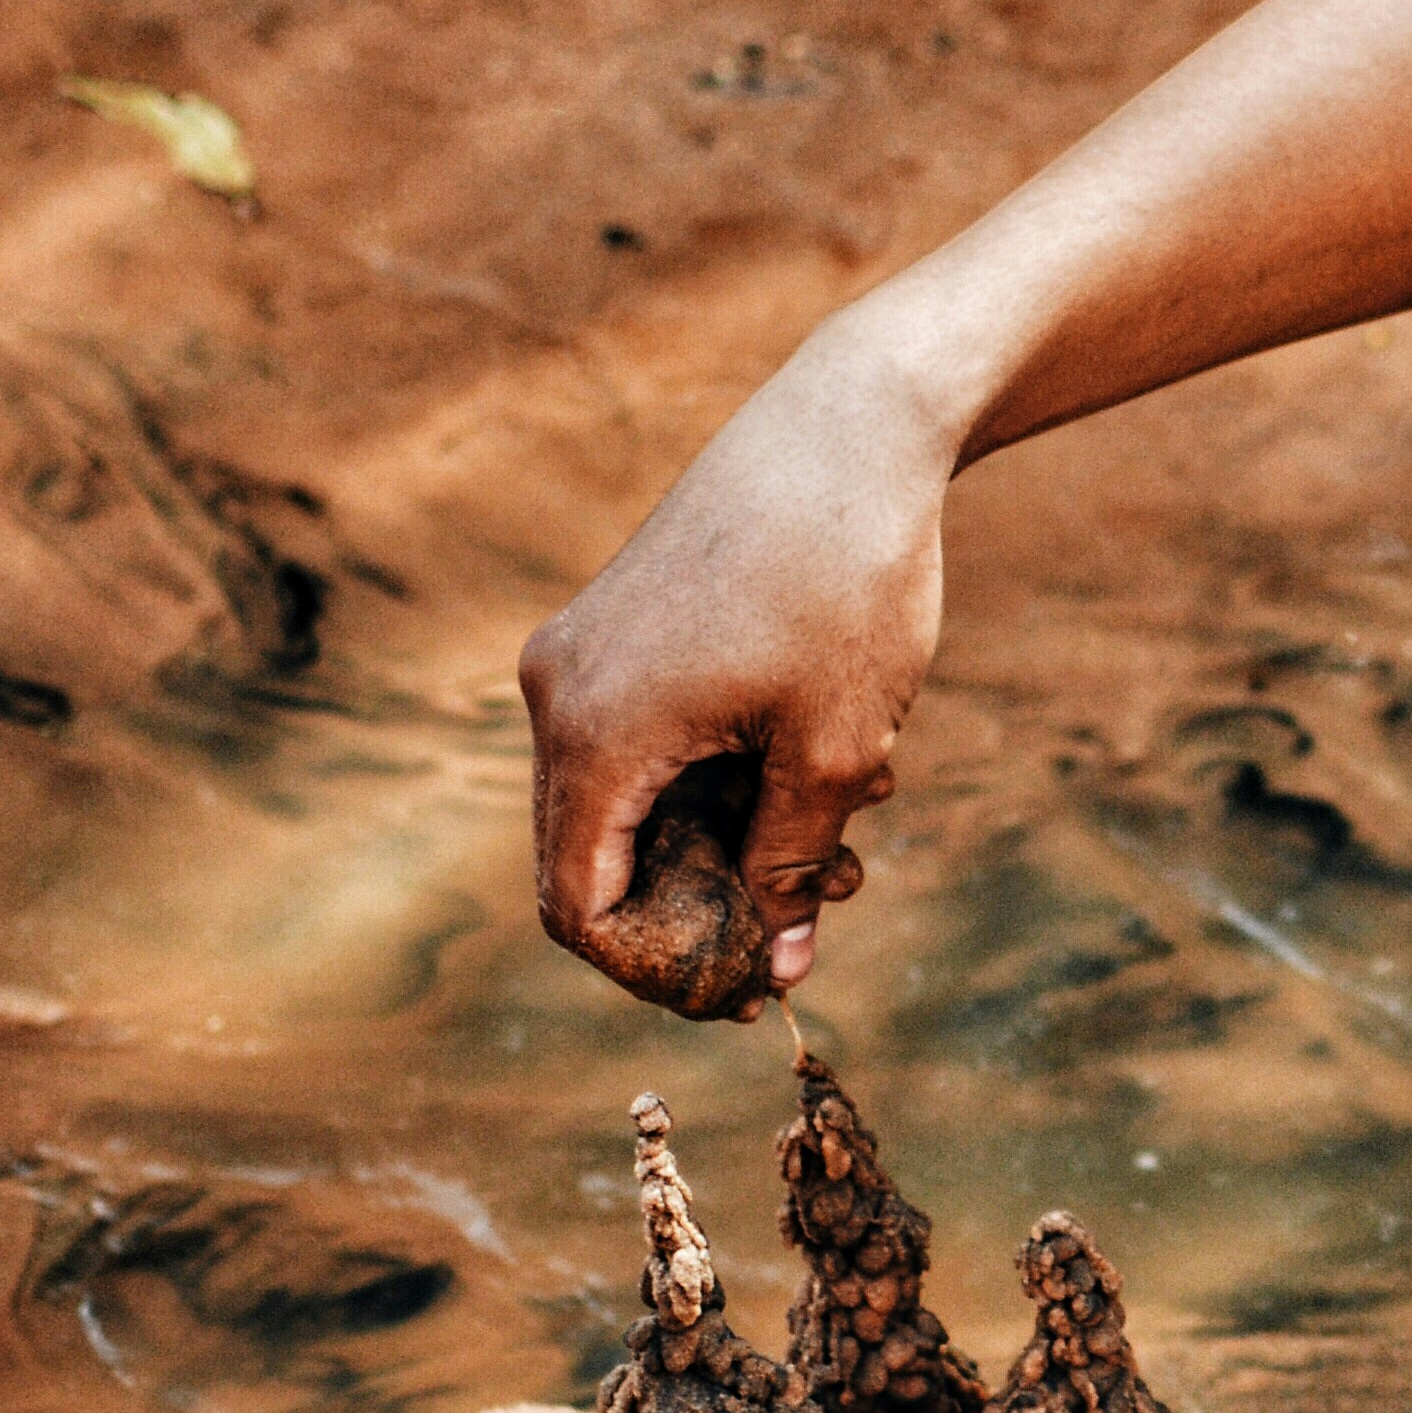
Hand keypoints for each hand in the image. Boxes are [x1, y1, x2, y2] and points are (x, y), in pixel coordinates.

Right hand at [519, 331, 959, 1008]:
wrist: (852, 425)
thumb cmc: (850, 580)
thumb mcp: (837, 749)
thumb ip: (795, 867)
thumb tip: (778, 971)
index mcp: (594, 730)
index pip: (578, 907)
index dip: (654, 971)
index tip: (743, 988)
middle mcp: (559, 692)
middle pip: (598, 862)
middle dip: (708, 907)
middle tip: (820, 912)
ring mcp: (581, 654)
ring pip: (632, 803)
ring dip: (732, 841)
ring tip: (851, 832)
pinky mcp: (619, 628)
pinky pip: (647, 743)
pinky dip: (722, 778)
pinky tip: (829, 757)